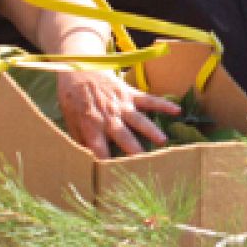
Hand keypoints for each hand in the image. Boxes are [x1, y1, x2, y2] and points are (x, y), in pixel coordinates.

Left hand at [56, 70, 179, 157]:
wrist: (78, 68)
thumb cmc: (72, 97)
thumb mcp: (69, 120)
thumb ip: (79, 139)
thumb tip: (85, 158)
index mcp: (92, 125)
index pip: (100, 150)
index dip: (107, 164)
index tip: (115, 178)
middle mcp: (109, 117)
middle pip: (123, 137)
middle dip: (134, 151)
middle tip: (145, 164)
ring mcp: (121, 104)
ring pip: (139, 120)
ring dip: (151, 130)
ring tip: (162, 141)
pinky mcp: (130, 93)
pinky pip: (148, 99)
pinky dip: (163, 104)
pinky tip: (176, 110)